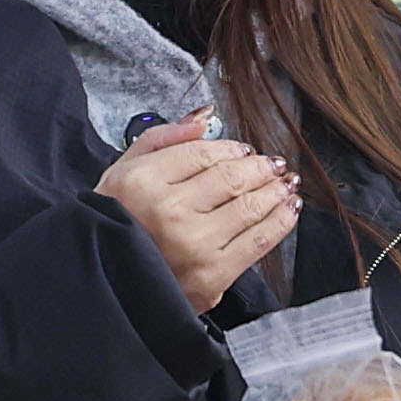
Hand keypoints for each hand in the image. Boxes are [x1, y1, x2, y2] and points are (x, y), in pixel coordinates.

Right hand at [100, 110, 296, 314]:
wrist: (112, 284)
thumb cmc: (117, 224)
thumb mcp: (123, 171)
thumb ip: (163, 138)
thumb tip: (205, 116)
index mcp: (142, 182)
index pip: (203, 153)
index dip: (232, 148)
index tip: (245, 150)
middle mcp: (168, 211)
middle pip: (231, 178)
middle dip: (260, 168)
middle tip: (274, 164)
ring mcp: (193, 245)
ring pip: (250, 206)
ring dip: (276, 191)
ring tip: (285, 183)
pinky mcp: (212, 275)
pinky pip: (258, 241)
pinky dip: (280, 221)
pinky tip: (288, 208)